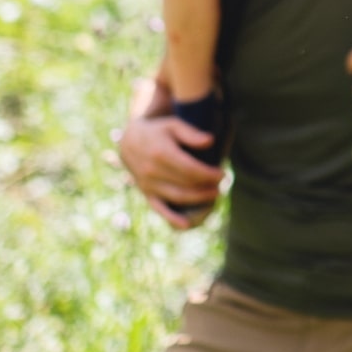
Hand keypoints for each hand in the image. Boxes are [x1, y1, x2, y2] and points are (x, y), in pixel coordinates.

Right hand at [118, 113, 224, 228]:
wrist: (129, 142)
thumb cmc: (158, 132)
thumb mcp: (173, 125)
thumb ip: (191, 133)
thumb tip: (210, 141)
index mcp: (161, 153)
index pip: (191, 169)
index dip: (209, 174)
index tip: (222, 173)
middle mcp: (153, 171)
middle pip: (186, 184)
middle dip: (207, 187)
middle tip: (221, 184)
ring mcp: (148, 185)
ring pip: (177, 197)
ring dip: (198, 199)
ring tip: (215, 194)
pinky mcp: (147, 194)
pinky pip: (159, 209)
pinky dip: (172, 218)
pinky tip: (186, 225)